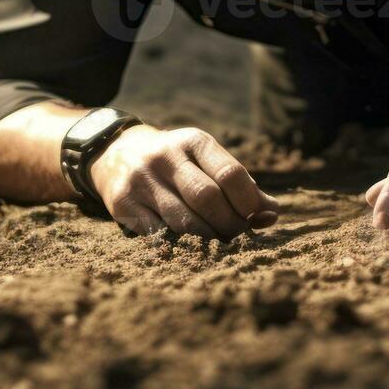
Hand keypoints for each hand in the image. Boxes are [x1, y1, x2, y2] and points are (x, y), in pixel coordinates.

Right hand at [89, 125, 278, 238]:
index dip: (249, 201)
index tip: (258, 217)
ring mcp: (141, 180)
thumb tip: (272, 215)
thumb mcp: (206, 160)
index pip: (229, 172)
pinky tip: (190, 247)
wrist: (116, 152)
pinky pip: (158, 235)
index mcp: (193, 141)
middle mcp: (165, 156)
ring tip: (218, 243)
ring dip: (208, 239)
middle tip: (238, 235)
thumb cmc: (178, 163)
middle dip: (230, 224)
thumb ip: (240, 185)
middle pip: (207, 198)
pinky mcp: (122, 204)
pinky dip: (179, 246)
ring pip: (183, 221)